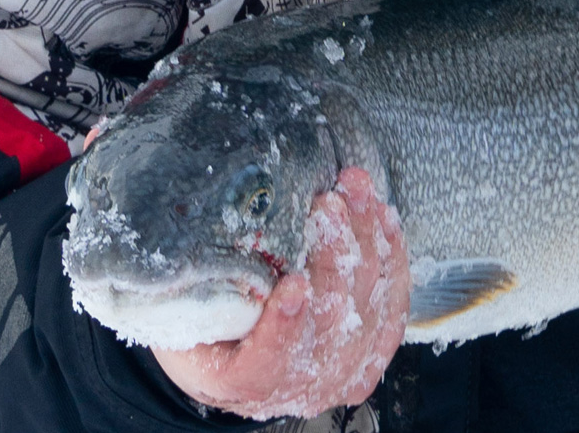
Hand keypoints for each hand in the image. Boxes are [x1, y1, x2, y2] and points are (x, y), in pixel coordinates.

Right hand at [149, 167, 409, 419]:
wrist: (235, 356)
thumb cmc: (202, 325)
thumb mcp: (185, 312)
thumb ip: (202, 291)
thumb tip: (210, 241)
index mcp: (245, 385)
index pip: (268, 365)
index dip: (284, 327)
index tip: (293, 286)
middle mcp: (301, 389)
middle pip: (330, 325)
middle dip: (333, 257)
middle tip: (327, 204)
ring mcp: (343, 374)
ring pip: (368, 307)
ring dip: (365, 241)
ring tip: (354, 190)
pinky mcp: (371, 352)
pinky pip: (392, 304)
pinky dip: (391, 256)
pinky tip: (382, 215)